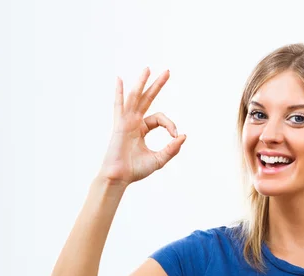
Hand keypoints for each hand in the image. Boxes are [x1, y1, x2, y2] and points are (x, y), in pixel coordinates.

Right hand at [98, 67, 185, 185]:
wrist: (119, 177)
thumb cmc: (135, 170)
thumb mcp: (159, 159)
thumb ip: (171, 149)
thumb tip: (183, 136)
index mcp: (142, 129)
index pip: (160, 119)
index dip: (170, 125)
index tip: (175, 136)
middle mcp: (133, 122)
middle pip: (147, 99)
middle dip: (157, 85)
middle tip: (168, 71)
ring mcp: (126, 122)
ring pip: (135, 98)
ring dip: (142, 83)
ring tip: (148, 69)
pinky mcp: (120, 126)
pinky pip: (119, 106)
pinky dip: (120, 93)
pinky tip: (120, 80)